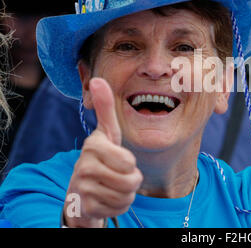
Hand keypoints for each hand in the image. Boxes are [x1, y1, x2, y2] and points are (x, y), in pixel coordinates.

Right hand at [64, 78, 142, 227]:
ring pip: (126, 196)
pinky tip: (105, 198)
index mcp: (93, 146)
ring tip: (111, 186)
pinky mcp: (84, 207)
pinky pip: (118, 208)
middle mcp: (84, 166)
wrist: (81, 192)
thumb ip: (105, 108)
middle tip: (117, 175)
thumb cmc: (100, 158)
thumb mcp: (106, 133)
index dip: (130, 164)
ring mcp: (83, 188)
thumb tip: (97, 80)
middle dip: (131, 180)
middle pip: (131, 181)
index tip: (118, 159)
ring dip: (125, 194)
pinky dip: (118, 206)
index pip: (128, 162)